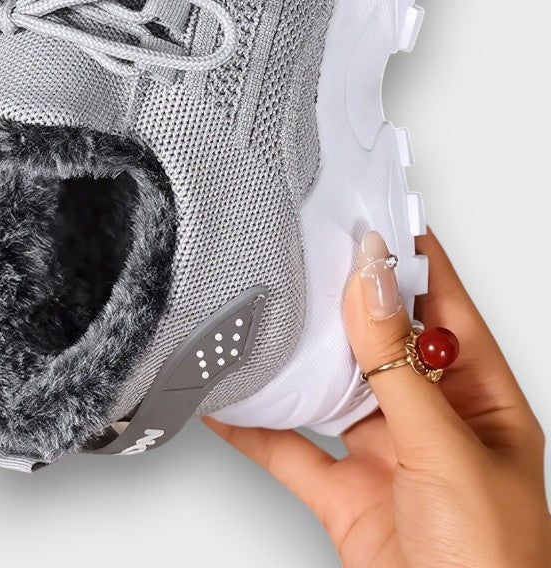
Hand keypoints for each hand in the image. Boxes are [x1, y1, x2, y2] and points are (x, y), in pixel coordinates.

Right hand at [204, 229, 549, 566]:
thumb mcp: (446, 453)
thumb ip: (398, 368)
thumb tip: (370, 282)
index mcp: (481, 401)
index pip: (444, 306)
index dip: (408, 258)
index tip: (366, 211)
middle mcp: (433, 422)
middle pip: (380, 340)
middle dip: (340, 297)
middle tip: (299, 247)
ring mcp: (386, 457)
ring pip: (330, 388)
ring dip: (294, 358)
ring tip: (258, 311)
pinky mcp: (344, 496)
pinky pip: (290, 449)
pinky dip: (252, 426)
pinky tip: (225, 401)